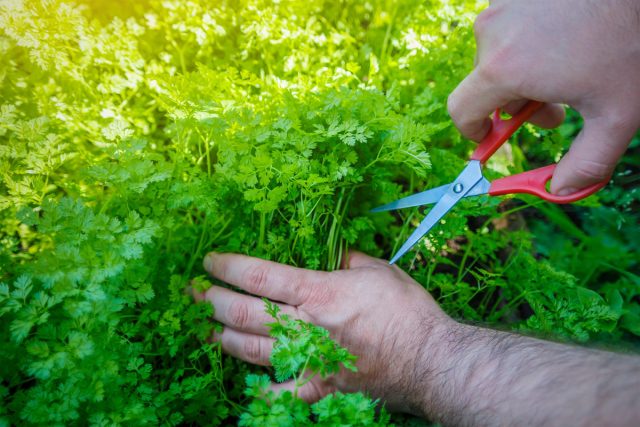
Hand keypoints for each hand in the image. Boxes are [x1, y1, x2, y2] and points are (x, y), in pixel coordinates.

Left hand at [195, 251, 452, 413]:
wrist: (429, 360)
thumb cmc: (407, 311)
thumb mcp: (379, 269)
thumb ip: (348, 258)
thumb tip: (331, 252)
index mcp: (318, 292)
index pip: (261, 276)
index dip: (229, 267)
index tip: (209, 261)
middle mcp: (305, 326)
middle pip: (244, 313)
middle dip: (211, 300)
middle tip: (191, 292)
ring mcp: (308, 360)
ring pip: (251, 350)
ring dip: (222, 338)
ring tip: (203, 329)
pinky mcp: (319, 387)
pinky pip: (279, 395)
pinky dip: (258, 392)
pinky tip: (242, 387)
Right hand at [448, 0, 639, 194]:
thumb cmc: (630, 43)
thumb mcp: (617, 114)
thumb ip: (588, 162)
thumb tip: (563, 189)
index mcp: (504, 70)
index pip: (461, 111)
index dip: (473, 130)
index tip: (492, 136)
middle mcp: (493, 34)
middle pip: (486, 84)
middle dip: (516, 102)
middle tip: (556, 106)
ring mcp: (503, 6)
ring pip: (498, 53)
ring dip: (523, 68)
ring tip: (567, 66)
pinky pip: (510, 26)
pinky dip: (529, 40)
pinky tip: (565, 38)